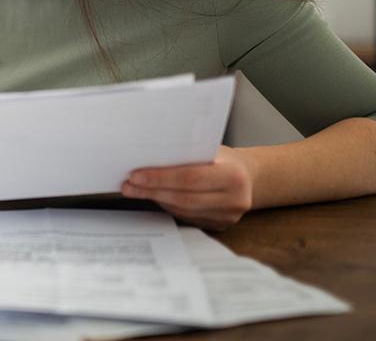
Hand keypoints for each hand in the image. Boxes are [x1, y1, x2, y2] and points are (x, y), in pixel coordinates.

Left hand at [121, 146, 255, 230]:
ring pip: (183, 210)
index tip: (136, 175)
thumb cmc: (222, 158)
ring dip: (156, 200)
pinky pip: (187, 217)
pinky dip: (167, 207)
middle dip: (152, 191)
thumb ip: (187, 154)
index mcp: (233, 175)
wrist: (247, 176)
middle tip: (128, 185)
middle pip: (184, 197)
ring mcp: (228, 216)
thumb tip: (146, 157)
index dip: (160, 177)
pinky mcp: (220, 226)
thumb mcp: (210, 149)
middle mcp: (235, 199)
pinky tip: (153, 197)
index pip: (190, 177)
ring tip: (135, 190)